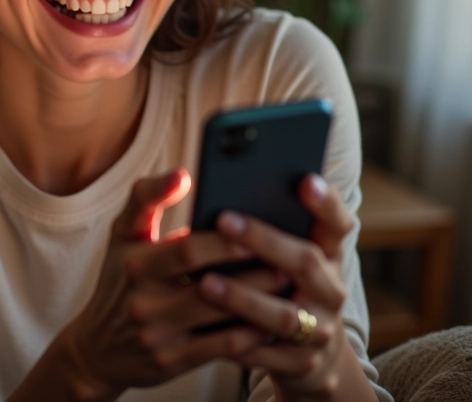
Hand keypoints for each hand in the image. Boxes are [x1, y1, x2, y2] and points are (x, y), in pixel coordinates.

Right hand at [60, 169, 287, 398]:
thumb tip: (183, 175)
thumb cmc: (120, 276)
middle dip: (251, 271)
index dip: (224, 242)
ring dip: (258, 301)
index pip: (187, 250)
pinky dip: (248, 334)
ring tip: (286, 283)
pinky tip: (269, 319)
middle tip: (286, 257)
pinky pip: (220, 348)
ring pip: (220, 319)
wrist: (99, 345)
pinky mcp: (172, 362)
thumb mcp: (122, 233)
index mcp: (135, 263)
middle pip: (210, 286)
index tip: (255, 228)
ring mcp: (158, 336)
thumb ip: (147, 196)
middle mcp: (144, 302)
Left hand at [199, 174, 355, 398]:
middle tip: (224, 219)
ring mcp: (320, 330)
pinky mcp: (301, 365)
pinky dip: (237, 342)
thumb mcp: (290, 256)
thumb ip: (272, 226)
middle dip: (264, 240)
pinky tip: (206, 327)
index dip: (326, 203)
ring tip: (205, 282)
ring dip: (242, 297)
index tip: (305, 179)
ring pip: (283, 314)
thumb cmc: (285, 285)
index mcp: (329, 255)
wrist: (314, 358)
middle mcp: (331, 291)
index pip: (338, 224)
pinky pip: (266, 354)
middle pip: (306, 261)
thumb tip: (230, 184)